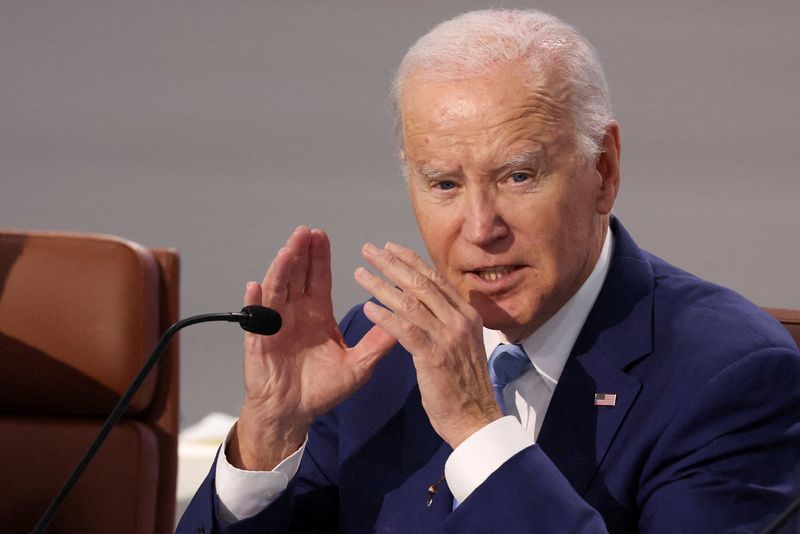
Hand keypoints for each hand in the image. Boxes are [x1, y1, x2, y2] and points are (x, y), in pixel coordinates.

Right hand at [229, 227, 395, 470]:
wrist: (293, 413)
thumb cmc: (321, 389)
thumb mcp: (357, 365)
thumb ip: (376, 343)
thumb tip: (405, 323)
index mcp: (317, 313)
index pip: (318, 278)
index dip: (319, 257)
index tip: (322, 235)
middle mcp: (294, 313)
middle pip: (296, 276)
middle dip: (300, 253)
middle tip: (305, 232)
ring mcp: (274, 324)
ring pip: (276, 289)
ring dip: (280, 269)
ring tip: (287, 251)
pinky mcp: (259, 342)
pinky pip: (255, 319)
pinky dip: (254, 302)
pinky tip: (255, 286)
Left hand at [355, 242, 501, 447]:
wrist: (476, 419)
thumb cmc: (464, 385)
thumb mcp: (462, 344)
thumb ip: (447, 321)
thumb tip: (427, 302)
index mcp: (467, 314)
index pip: (436, 279)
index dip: (411, 260)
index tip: (390, 247)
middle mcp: (460, 320)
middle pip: (421, 284)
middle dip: (392, 264)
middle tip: (369, 250)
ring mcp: (449, 337)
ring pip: (411, 303)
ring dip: (382, 286)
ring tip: (360, 274)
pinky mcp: (434, 356)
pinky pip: (405, 330)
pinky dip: (385, 316)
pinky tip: (367, 308)